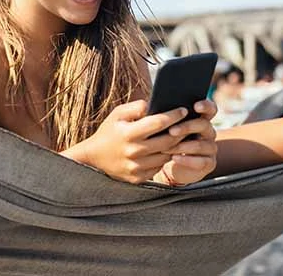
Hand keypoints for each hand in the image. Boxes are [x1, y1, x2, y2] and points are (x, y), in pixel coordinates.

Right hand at [63, 100, 186, 183]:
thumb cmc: (109, 132)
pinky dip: (165, 158)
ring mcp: (137, 167)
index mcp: (129, 134)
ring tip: (183, 136)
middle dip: (181, 131)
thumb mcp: (117, 114)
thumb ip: (136, 107)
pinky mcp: (138, 178)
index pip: (158, 123)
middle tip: (189, 124)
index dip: (173, 116)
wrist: (94, 159)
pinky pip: (159, 167)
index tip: (184, 110)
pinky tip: (168, 150)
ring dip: (176, 146)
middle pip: (168, 142)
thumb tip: (154, 103)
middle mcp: (134, 152)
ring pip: (166, 156)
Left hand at [154, 100, 217, 185]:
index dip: (206, 105)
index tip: (196, 106)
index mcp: (201, 119)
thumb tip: (148, 106)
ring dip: (181, 146)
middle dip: (186, 127)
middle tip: (171, 131)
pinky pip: (201, 161)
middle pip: (204, 125)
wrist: (171, 165)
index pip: (210, 109)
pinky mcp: (209, 163)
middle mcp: (209, 132)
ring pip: (200, 144)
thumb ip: (164, 116)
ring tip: (166, 148)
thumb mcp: (166, 128)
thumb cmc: (168, 141)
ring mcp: (211, 148)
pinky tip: (174, 158)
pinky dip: (186, 160)